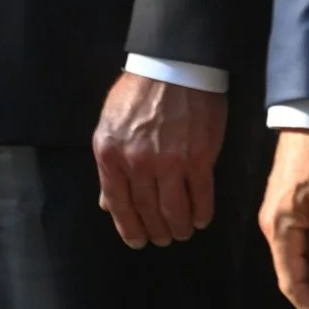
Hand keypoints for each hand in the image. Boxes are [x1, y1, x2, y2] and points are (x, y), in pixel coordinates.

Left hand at [94, 73, 226, 247]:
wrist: (173, 67)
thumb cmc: (138, 92)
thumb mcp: (110, 124)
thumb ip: (110, 164)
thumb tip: (107, 202)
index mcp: (110, 153)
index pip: (118, 203)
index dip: (128, 228)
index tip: (137, 241)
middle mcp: (137, 163)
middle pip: (147, 212)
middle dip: (156, 231)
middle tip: (162, 239)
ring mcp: (169, 163)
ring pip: (174, 211)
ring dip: (179, 227)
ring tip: (182, 232)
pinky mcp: (199, 159)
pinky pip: (201, 198)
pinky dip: (201, 214)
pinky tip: (201, 219)